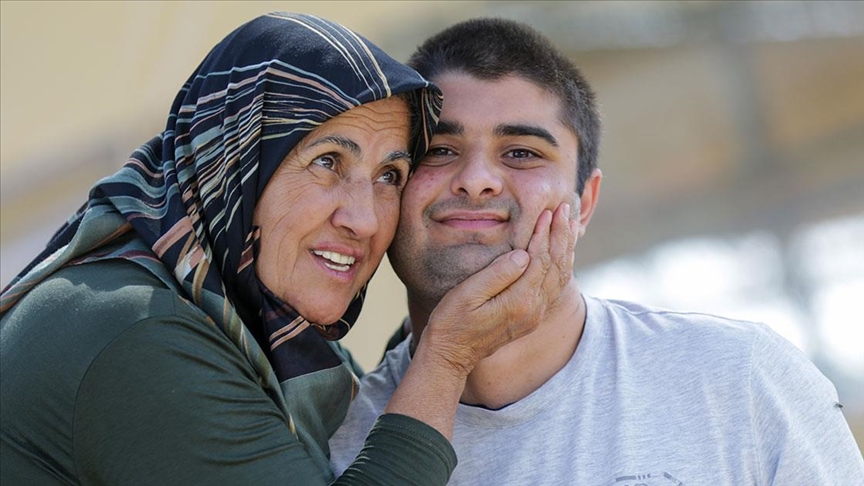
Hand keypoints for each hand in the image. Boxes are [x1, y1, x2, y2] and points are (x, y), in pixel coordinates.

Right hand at [420, 202, 576, 377]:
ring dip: (566, 249)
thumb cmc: (452, 322)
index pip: (539, 259)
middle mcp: (533, 309)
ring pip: (559, 277)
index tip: (547, 211)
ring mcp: (534, 315)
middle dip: (561, 235)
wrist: (451, 355)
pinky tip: (562, 254)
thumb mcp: (468, 294)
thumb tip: (523, 254)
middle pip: (556, 266)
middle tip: (565, 209)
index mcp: (520, 301)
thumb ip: (498, 274)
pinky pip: (554, 288)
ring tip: (571, 225)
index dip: (544, 233)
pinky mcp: (530, 317)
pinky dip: (562, 267)